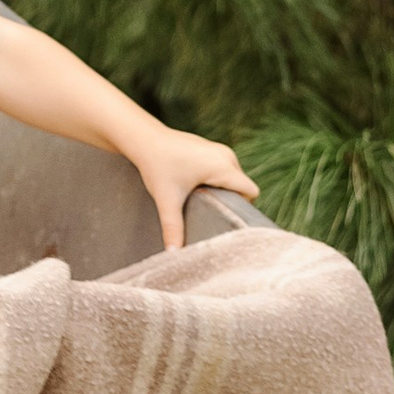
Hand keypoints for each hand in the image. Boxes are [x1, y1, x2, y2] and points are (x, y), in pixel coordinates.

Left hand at [131, 129, 257, 252]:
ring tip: (199, 196)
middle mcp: (226, 156)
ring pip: (233, 177)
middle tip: (206, 209)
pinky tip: (195, 184)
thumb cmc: (156, 166)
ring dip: (221, 188)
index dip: (241, 206)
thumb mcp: (166, 199)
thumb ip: (173, 227)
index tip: (221, 215)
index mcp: (222, 166)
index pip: (250, 192)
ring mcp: (219, 149)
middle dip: (228, 199)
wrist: (143, 138)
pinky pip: (224, 168)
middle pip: (242, 187)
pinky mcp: (211, 148)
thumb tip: (173, 254)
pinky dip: (215, 178)